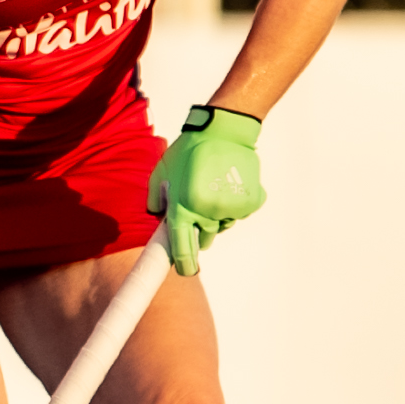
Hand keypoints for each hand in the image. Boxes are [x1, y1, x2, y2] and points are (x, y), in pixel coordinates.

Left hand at [147, 105, 266, 276]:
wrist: (224, 132)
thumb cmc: (188, 150)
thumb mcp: (161, 172)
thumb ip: (155, 200)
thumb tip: (160, 220)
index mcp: (183, 207)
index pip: (182, 247)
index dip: (183, 264)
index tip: (186, 271)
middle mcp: (207, 212)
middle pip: (204, 237)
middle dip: (200, 229)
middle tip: (197, 204)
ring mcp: (230, 208)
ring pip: (222, 225)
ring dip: (216, 215)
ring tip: (213, 186)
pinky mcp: (249, 202)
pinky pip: (238, 213)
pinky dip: (234, 204)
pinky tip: (228, 183)